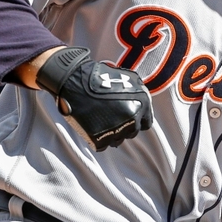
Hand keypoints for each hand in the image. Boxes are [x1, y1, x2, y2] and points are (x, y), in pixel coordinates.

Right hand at [36, 47, 151, 151]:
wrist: (74, 80)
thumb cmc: (100, 76)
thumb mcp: (128, 78)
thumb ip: (139, 94)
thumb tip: (142, 106)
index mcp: (142, 104)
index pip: (147, 123)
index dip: (138, 120)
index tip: (130, 118)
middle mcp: (132, 118)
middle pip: (132, 132)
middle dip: (125, 127)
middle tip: (112, 117)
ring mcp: (116, 129)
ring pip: (118, 140)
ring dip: (112, 133)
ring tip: (101, 120)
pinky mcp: (99, 138)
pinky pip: (103, 145)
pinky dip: (98, 139)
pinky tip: (93, 126)